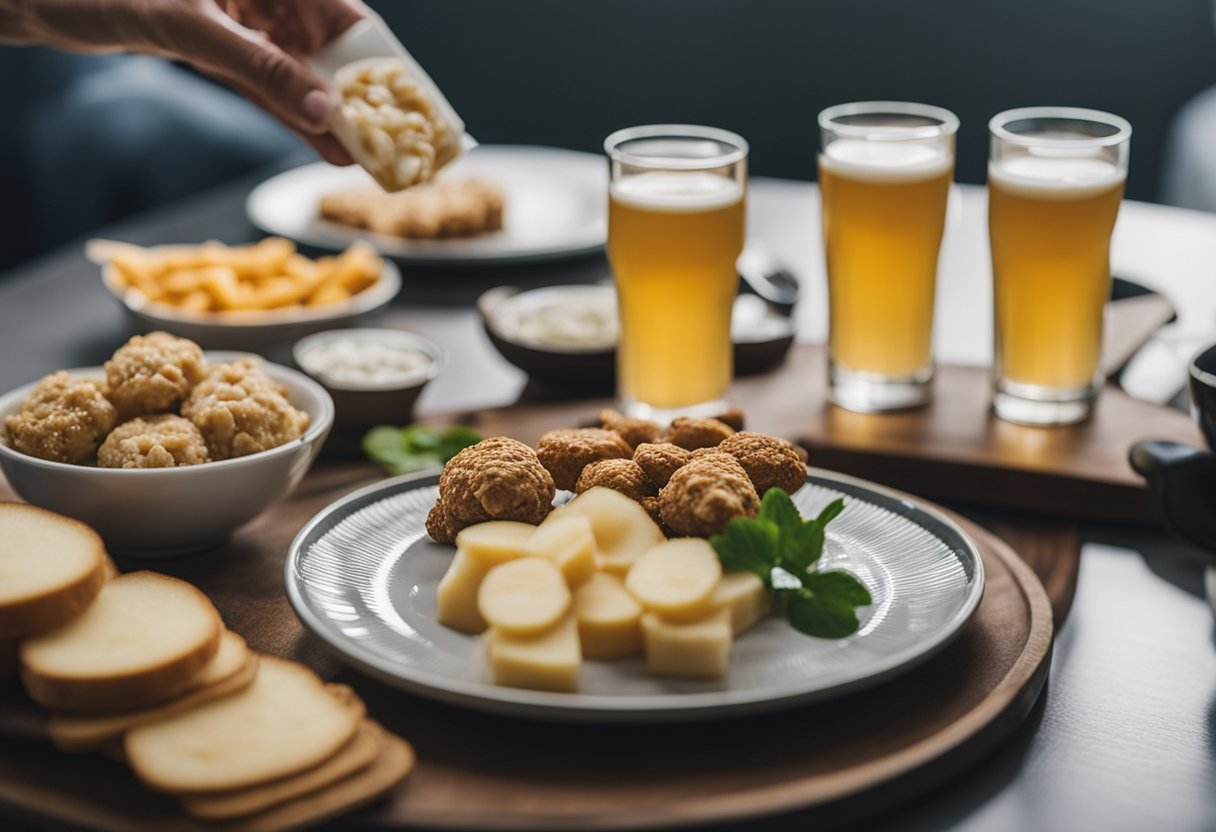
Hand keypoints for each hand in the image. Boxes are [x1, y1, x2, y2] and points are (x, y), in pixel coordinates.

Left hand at [0, 0, 367, 163]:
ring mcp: (238, 20)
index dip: (379, 55)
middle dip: (361, 93)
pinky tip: (326, 146)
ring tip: (368, 155)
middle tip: (396, 138)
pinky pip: (266, 87)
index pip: (341, 11)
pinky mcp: (216, 48)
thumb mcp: (190, 28)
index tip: (409, 95)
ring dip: (330, 115)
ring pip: (300, 71)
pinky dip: (293, 117)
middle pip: (327, 44)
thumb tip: (324, 110)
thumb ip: (260, 68)